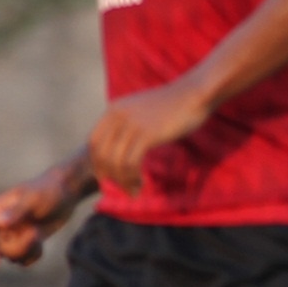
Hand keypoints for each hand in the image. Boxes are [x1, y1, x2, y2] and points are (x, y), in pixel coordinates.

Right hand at [0, 159, 92, 268]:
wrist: (65, 193)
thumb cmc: (48, 191)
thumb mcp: (34, 199)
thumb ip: (17, 211)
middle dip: (17, 247)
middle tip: (35, 233)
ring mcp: (11, 235)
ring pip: (10, 257)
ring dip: (27, 250)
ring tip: (38, 233)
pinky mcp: (24, 242)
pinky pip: (23, 260)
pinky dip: (34, 255)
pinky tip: (41, 242)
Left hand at [88, 78, 213, 194]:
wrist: (193, 95)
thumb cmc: (174, 105)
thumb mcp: (142, 111)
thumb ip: (128, 124)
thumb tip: (124, 146)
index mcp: (114, 110)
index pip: (94, 142)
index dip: (97, 162)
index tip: (108, 177)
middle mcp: (117, 116)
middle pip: (101, 154)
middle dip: (108, 176)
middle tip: (121, 188)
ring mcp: (131, 125)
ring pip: (115, 161)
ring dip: (122, 181)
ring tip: (133, 191)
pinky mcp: (146, 135)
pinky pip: (130, 163)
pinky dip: (132, 178)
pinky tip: (141, 184)